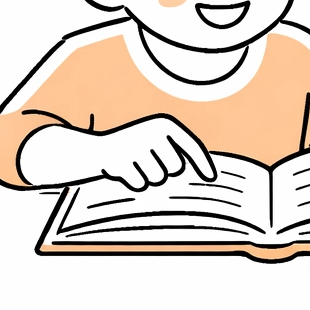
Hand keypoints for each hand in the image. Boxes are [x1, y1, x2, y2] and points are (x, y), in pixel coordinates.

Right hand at [90, 114, 216, 190]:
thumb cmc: (136, 150)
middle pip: (176, 168)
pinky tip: (125, 172)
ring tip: (137, 166)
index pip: (192, 146)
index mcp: (165, 124)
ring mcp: (136, 145)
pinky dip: (134, 183)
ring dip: (148, 178)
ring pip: (158, 178)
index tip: (212, 178)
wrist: (97, 150)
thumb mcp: (158, 142)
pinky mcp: (121, 161)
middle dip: (165, 171)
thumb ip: (180, 153)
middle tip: (149, 163)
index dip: (204, 163)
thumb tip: (207, 175)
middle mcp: (153, 132)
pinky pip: (140, 184)